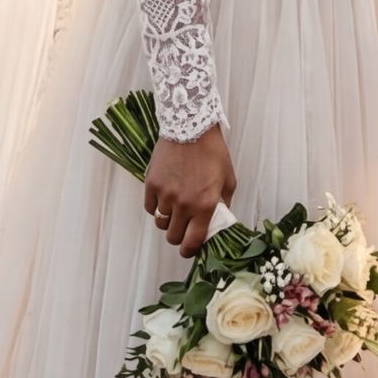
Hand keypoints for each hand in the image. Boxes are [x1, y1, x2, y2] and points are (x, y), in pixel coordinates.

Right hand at [144, 124, 236, 257]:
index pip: (192, 242)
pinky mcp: (151, 184)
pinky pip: (150, 207)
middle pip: (173, 237)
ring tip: (176, 207)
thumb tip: (219, 222)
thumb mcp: (228, 180)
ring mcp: (165, 195)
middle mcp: (183, 204)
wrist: (191, 126)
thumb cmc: (213, 152)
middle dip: (179, 236)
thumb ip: (224, 204)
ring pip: (161, 222)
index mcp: (205, 205)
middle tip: (184, 226)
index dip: (190, 251)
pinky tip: (165, 196)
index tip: (189, 249)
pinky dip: (156, 206)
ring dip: (168, 220)